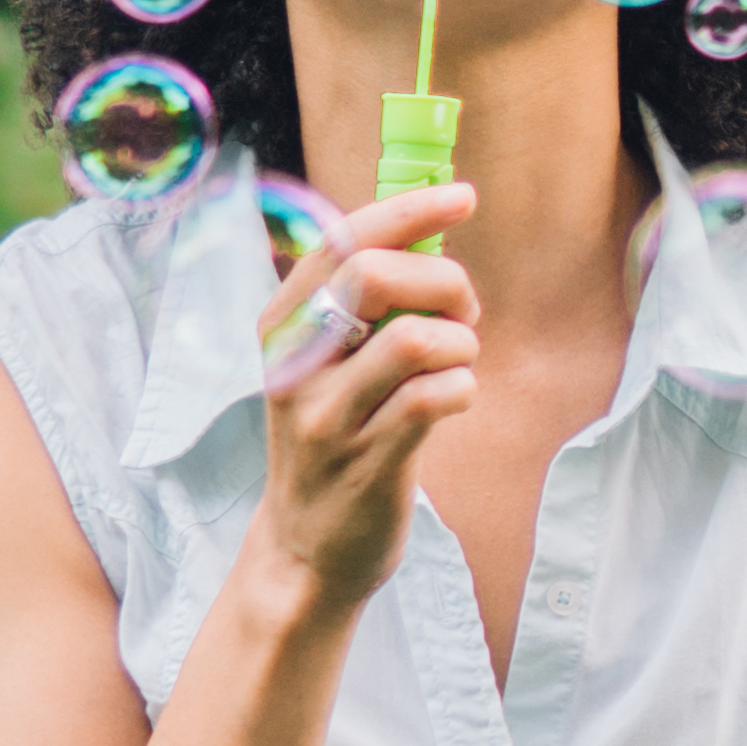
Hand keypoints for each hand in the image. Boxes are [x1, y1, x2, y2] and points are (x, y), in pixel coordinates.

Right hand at [243, 180, 476, 630]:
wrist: (305, 550)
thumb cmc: (335, 438)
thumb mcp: (326, 365)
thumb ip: (363, 305)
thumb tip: (429, 232)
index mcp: (283, 327)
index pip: (342, 241)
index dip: (409, 210)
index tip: (463, 195)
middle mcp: (295, 365)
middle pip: (376, 275)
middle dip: (444, 280)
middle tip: (463, 313)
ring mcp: (328, 417)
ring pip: (414, 339)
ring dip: (461, 343)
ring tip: (458, 364)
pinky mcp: (367, 462)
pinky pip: (435, 398)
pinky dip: (462, 388)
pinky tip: (454, 401)